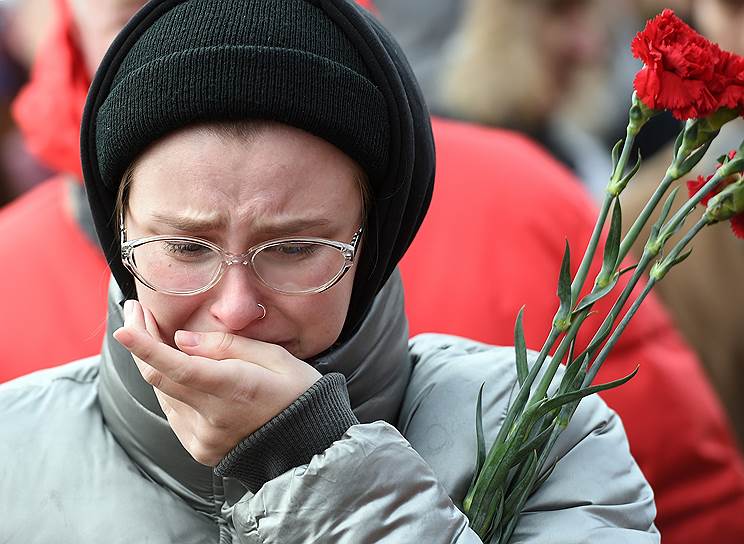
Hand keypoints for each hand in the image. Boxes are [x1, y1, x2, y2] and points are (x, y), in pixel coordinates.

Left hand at [113, 300, 321, 465]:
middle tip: (137, 313)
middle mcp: (213, 417)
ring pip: (163, 393)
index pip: (178, 367)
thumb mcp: (275, 357)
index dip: (146, 347)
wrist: (309, 444)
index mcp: (235, 389)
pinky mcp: (199, 448)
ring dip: (156, 364)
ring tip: (158, 336)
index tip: (124, 328)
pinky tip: (180, 372)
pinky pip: (173, 411)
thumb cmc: (297, 394)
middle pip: (159, 378)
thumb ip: (227, 346)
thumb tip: (181, 340)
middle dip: (140, 343)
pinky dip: (171, 388)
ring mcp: (203, 437)